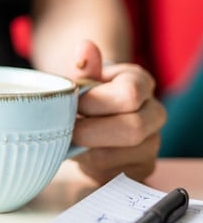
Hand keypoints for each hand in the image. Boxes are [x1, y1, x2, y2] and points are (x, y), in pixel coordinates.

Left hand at [67, 40, 166, 183]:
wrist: (91, 118)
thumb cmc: (87, 96)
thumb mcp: (83, 79)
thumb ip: (84, 67)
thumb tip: (84, 48)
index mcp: (141, 84)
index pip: (128, 95)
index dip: (93, 103)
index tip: (72, 104)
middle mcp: (154, 114)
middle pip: (132, 129)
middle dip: (90, 131)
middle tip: (67, 129)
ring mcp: (151, 144)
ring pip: (119, 156)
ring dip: (86, 150)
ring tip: (71, 140)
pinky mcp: (140, 169)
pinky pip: (114, 174)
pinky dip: (90, 167)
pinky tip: (81, 154)